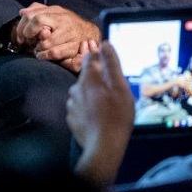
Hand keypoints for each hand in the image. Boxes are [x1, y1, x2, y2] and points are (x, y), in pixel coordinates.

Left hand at [16, 3, 100, 70]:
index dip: (22, 26)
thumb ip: (38, 11)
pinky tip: (43, 55)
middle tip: (27, 41)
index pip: (32, 14)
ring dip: (37, 47)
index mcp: (56, 11)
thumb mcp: (55, 14)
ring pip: (45, 40)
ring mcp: (69, 33)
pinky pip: (54, 52)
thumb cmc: (69, 24)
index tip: (21, 36)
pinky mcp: (74, 46)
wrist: (91, 33)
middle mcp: (63, 20)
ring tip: (37, 49)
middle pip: (38, 21)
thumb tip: (22, 12)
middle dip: (28, 33)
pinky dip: (45, 55)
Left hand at [66, 40, 134, 185]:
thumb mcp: (120, 87)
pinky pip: (80, 108)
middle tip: (111, 86)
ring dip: (91, 94)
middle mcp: (76, 90)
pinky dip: (87, 108)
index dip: (96, 54)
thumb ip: (111, 64)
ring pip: (82, 93)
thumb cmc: (116, 116)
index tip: (102, 53)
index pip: (88, 58)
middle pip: (86, 77)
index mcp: (89, 79)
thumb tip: (105, 44)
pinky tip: (97, 115)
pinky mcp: (72, 119)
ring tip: (106, 103)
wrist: (104, 147)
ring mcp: (72, 105)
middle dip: (96, 78)